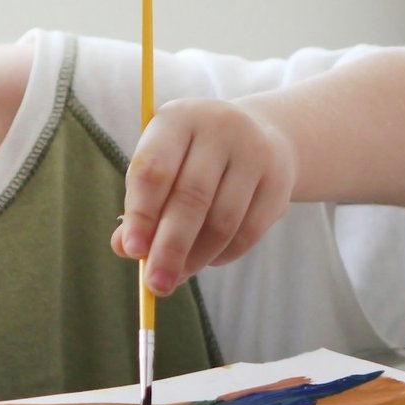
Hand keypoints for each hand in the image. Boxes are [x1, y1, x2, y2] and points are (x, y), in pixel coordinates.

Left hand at [111, 98, 295, 295]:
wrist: (259, 135)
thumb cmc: (192, 158)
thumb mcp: (161, 168)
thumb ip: (139, 207)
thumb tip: (125, 249)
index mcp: (177, 118)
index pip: (154, 168)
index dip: (141, 214)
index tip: (133, 252)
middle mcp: (219, 127)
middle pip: (192, 197)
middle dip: (170, 247)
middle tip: (156, 285)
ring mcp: (255, 151)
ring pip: (223, 220)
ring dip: (197, 257)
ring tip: (177, 276)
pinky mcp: (279, 180)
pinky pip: (249, 231)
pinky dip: (223, 255)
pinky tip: (207, 260)